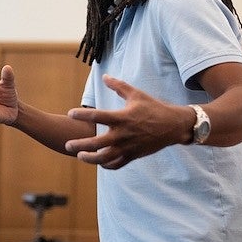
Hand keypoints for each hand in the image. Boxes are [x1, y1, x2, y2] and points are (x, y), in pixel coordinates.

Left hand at [65, 74, 191, 168]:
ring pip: (105, 158)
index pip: (97, 116)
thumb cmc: (153, 107)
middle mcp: (123, 134)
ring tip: (80, 156)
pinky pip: (117, 164)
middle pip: (96, 143)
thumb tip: (105, 76)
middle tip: (68, 145)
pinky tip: (99, 162)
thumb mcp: (136, 94)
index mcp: (122, 117)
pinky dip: (107, 165)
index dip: (82, 114)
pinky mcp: (134, 155)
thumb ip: (118, 86)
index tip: (70, 113)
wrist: (173, 126)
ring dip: (91, 159)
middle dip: (80, 145)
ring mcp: (128, 147)